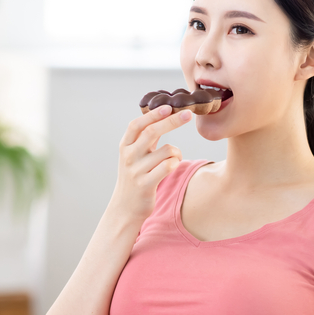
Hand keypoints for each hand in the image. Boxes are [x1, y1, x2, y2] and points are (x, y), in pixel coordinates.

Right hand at [110, 105, 189, 223]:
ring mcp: (136, 171)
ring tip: (174, 158)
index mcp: (125, 146)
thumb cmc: (135, 177)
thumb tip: (162, 114)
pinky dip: (176, 163)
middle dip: (172, 121)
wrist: (125, 207)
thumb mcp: (134, 155)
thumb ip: (145, 138)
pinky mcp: (146, 184)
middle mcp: (129, 156)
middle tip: (188, 114)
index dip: (152, 114)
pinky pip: (168, 166)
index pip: (137, 125)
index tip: (168, 106)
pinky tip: (173, 166)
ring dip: (176, 152)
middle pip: (152, 132)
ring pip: (166, 151)